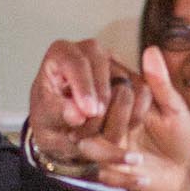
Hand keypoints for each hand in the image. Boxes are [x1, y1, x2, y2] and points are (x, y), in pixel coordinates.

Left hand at [28, 38, 133, 168]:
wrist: (67, 131)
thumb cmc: (52, 119)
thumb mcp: (46, 120)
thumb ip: (58, 114)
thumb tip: (77, 114)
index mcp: (62, 53)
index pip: (76, 62)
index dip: (84, 87)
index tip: (88, 112)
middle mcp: (91, 52)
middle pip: (104, 73)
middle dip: (99, 107)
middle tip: (86, 135)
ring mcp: (115, 64)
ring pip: (125, 89)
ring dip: (114, 120)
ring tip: (94, 138)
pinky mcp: (134, 79)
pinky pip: (143, 97)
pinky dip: (132, 120)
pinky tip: (115, 135)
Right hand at [74, 45, 189, 190]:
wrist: (180, 174)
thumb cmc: (180, 138)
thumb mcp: (176, 110)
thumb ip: (161, 85)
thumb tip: (151, 50)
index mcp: (124, 97)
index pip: (110, 84)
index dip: (125, 95)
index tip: (146, 113)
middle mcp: (108, 118)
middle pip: (97, 108)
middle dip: (121, 117)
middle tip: (140, 132)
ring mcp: (103, 143)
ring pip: (91, 140)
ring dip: (117, 150)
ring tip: (140, 159)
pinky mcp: (104, 169)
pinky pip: (102, 170)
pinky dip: (123, 176)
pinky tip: (144, 177)